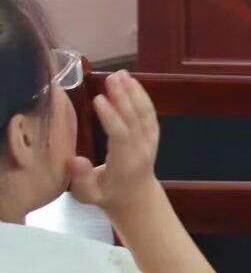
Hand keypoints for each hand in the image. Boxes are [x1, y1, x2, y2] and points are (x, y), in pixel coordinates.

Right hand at [68, 71, 163, 221]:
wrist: (137, 197)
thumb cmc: (108, 195)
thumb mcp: (88, 195)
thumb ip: (81, 179)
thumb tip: (75, 160)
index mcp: (126, 163)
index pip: (121, 135)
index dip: (111, 117)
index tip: (98, 99)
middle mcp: (142, 148)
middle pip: (134, 119)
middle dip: (123, 97)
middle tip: (111, 78)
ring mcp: (150, 139)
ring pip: (144, 112)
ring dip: (133, 91)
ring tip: (119, 75)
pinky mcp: (152, 133)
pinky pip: (149, 111)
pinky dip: (141, 95)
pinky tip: (131, 81)